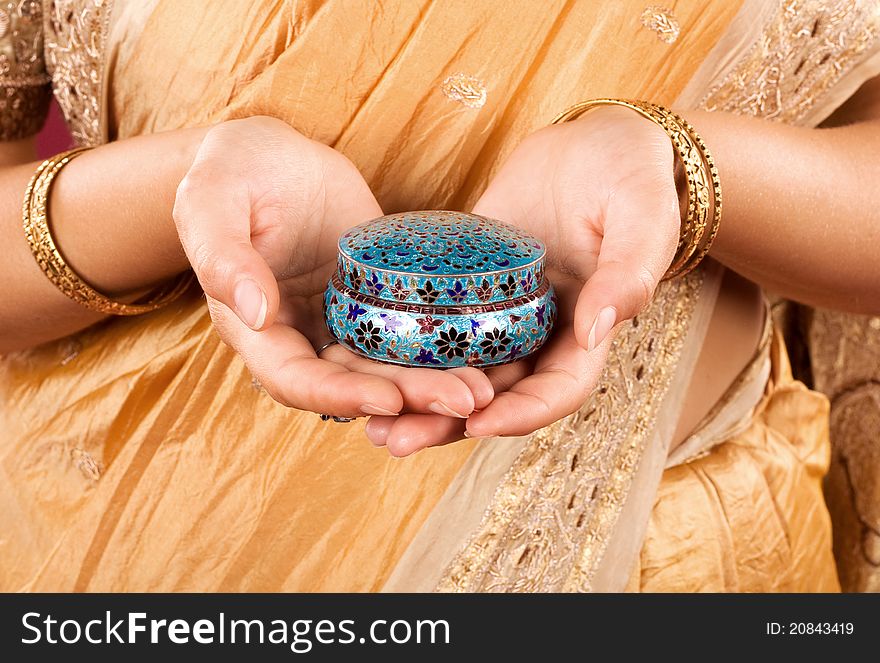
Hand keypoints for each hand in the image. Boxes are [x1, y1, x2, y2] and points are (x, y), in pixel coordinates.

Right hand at [174, 117, 491, 418]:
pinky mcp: (373, 303)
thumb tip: (253, 314)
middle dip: (407, 399)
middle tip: (467, 401)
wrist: (273, 157)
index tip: (388, 402)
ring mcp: (339, 323)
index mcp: (254, 329)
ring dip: (432, 382)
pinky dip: (438, 346)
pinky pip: (406, 331)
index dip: (339, 396)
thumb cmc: (231, 170)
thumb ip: (221, 255)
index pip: (295, 379)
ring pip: (385, 368)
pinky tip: (482, 351)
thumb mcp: (212, 199)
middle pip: (352, 386)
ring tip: (485, 389)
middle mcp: (299, 338)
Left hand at [366, 106, 678, 453]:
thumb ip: (629, 272)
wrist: (590, 144)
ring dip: (417, 399)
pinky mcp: (468, 285)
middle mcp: (541, 332)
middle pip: (496, 394)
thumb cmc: (629, 174)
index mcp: (588, 331)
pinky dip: (404, 346)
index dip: (521, 413)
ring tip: (368, 421)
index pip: (557, 389)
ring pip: (459, 368)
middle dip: (447, 421)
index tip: (478, 424)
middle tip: (395, 440)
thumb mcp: (643, 216)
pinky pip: (435, 322)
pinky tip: (359, 360)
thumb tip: (598, 330)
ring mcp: (501, 312)